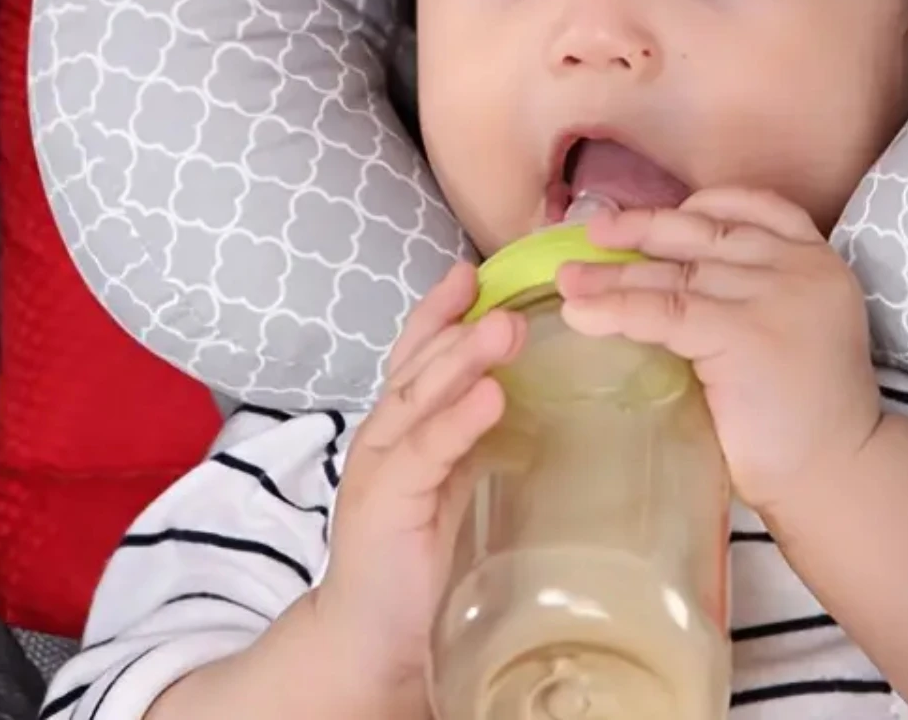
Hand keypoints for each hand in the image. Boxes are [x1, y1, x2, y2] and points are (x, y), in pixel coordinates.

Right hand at [309, 264, 523, 696]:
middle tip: (512, 292)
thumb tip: (537, 387)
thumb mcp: (456, 477)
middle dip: (464, 323)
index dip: (445, 309)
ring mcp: (381, 464)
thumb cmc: (422, 552)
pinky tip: (491, 397)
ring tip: (505, 328)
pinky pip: (426, 453)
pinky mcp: (387, 503)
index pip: (421, 352)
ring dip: (464, 358)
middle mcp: (386, 432)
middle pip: (422, 362)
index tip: (477, 270)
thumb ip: (479, 432)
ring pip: (421, 396)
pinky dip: (458, 421)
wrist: (371, 637)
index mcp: (404, 422)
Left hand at [557, 189, 881, 514]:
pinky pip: (664, 310)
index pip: (758, 206)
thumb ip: (752, 296)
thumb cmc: (809, 417)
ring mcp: (773, 296)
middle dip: (643, 228)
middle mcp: (799, 267)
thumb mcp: (793, 330)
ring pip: (677, 272)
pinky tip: (580, 313)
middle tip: (592, 231)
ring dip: (613, 274)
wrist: (837, 474)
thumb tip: (668, 277)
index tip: (658, 211)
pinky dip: (616, 309)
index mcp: (818, 260)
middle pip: (706, 233)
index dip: (701, 204)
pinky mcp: (742, 334)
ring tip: (568, 280)